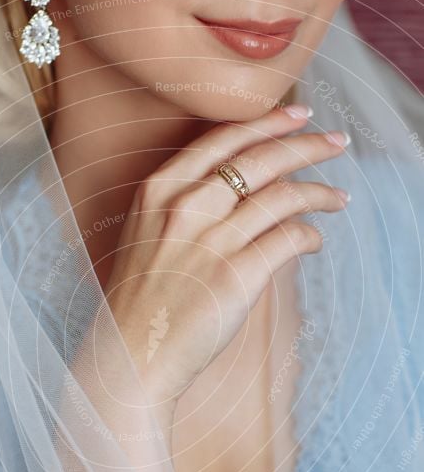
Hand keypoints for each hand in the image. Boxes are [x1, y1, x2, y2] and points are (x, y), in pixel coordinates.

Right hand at [104, 105, 349, 412]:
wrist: (131, 356)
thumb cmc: (138, 301)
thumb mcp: (145, 236)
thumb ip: (184, 207)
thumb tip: (242, 191)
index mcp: (159, 189)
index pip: (224, 139)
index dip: (268, 123)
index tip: (299, 116)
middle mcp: (186, 206)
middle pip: (261, 159)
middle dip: (307, 145)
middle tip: (337, 141)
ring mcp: (211, 240)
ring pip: (282, 196)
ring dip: (319, 193)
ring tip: (339, 198)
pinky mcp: (236, 276)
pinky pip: (288, 240)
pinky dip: (309, 236)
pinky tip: (314, 240)